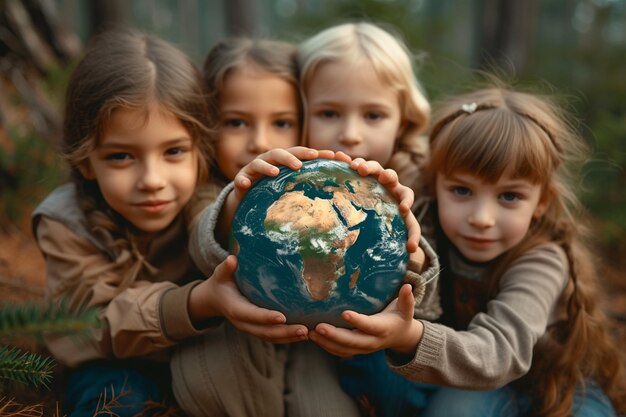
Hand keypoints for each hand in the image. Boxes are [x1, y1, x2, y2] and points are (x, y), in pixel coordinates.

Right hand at [189, 256, 308, 343]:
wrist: (215, 300)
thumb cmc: (221, 283)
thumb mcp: (221, 274)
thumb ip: (226, 268)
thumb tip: (232, 259)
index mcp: (235, 309)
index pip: (251, 315)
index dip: (266, 317)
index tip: (282, 317)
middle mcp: (243, 323)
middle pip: (265, 332)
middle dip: (284, 332)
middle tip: (304, 329)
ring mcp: (250, 329)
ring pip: (271, 337)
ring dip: (289, 337)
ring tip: (307, 333)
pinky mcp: (257, 330)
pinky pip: (273, 337)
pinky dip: (288, 338)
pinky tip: (304, 334)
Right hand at [232, 147, 350, 201]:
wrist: (248, 197)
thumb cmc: (275, 191)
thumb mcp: (292, 188)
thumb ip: (310, 187)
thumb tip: (339, 195)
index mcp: (286, 162)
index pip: (302, 154)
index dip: (315, 153)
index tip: (331, 156)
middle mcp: (271, 161)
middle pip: (281, 154)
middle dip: (291, 157)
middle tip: (301, 165)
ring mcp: (255, 169)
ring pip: (261, 163)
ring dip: (268, 167)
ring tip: (275, 173)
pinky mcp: (242, 179)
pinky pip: (241, 178)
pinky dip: (243, 180)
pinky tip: (246, 184)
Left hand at [308, 284, 422, 356]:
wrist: (401, 338)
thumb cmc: (400, 317)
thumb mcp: (406, 309)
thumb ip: (406, 299)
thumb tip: (407, 287)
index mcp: (383, 329)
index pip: (369, 326)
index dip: (358, 321)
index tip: (344, 313)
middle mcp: (372, 342)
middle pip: (352, 342)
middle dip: (334, 336)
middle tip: (318, 327)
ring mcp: (363, 348)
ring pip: (343, 349)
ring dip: (326, 343)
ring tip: (311, 333)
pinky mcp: (355, 350)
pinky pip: (339, 351)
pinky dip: (326, 346)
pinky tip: (313, 337)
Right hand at [350, 158, 420, 252]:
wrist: (379, 210)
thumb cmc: (393, 218)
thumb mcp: (404, 226)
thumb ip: (411, 235)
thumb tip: (411, 250)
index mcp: (400, 194)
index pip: (407, 194)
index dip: (407, 200)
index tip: (403, 209)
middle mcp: (389, 183)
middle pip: (390, 174)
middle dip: (387, 174)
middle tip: (382, 177)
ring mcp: (374, 176)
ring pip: (373, 167)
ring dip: (366, 165)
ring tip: (355, 167)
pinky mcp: (360, 173)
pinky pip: (355, 165)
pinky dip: (349, 161)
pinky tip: (339, 158)